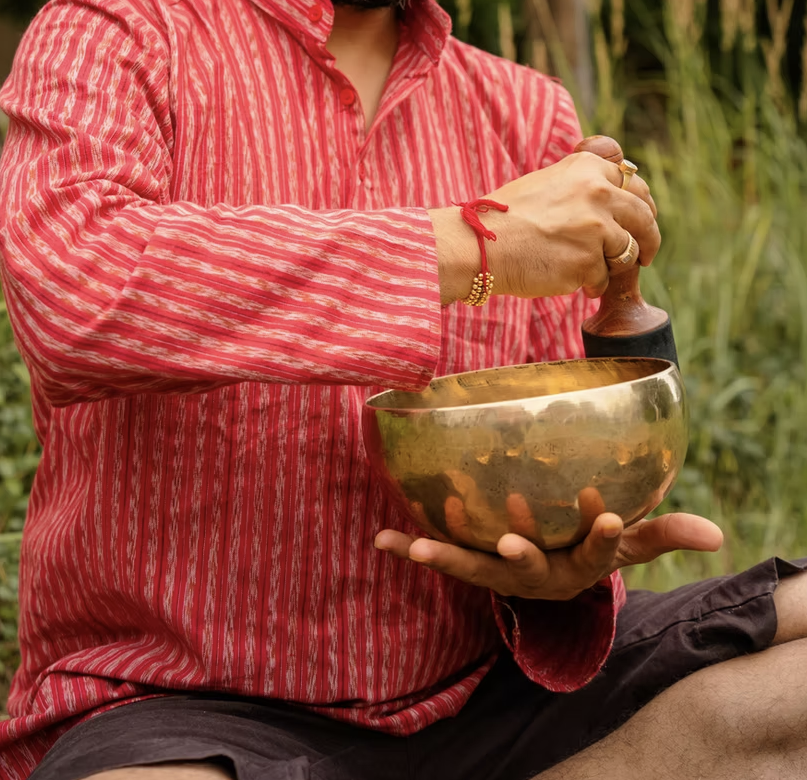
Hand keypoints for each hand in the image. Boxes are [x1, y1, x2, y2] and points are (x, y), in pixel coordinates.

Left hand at [374, 512, 722, 600]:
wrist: (552, 580)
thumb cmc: (590, 548)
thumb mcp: (628, 545)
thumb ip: (663, 534)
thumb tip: (717, 535)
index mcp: (577, 566)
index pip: (596, 554)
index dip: (602, 537)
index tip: (610, 516)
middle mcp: (536, 574)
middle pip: (529, 568)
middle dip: (521, 553)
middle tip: (513, 542)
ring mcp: (499, 571)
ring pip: (473, 568)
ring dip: (446, 556)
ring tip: (416, 547)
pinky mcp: (470, 562)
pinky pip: (439, 554)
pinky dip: (409, 545)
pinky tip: (380, 537)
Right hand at [430, 152, 659, 302]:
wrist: (479, 243)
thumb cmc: (506, 216)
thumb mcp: (548, 182)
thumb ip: (583, 185)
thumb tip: (618, 197)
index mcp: (587, 168)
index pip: (633, 182)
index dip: (641, 203)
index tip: (641, 218)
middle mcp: (598, 192)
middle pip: (644, 216)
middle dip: (649, 238)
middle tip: (645, 254)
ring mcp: (597, 228)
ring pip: (629, 251)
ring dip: (615, 264)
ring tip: (590, 270)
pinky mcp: (590, 262)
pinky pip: (604, 278)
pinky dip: (590, 283)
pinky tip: (569, 280)